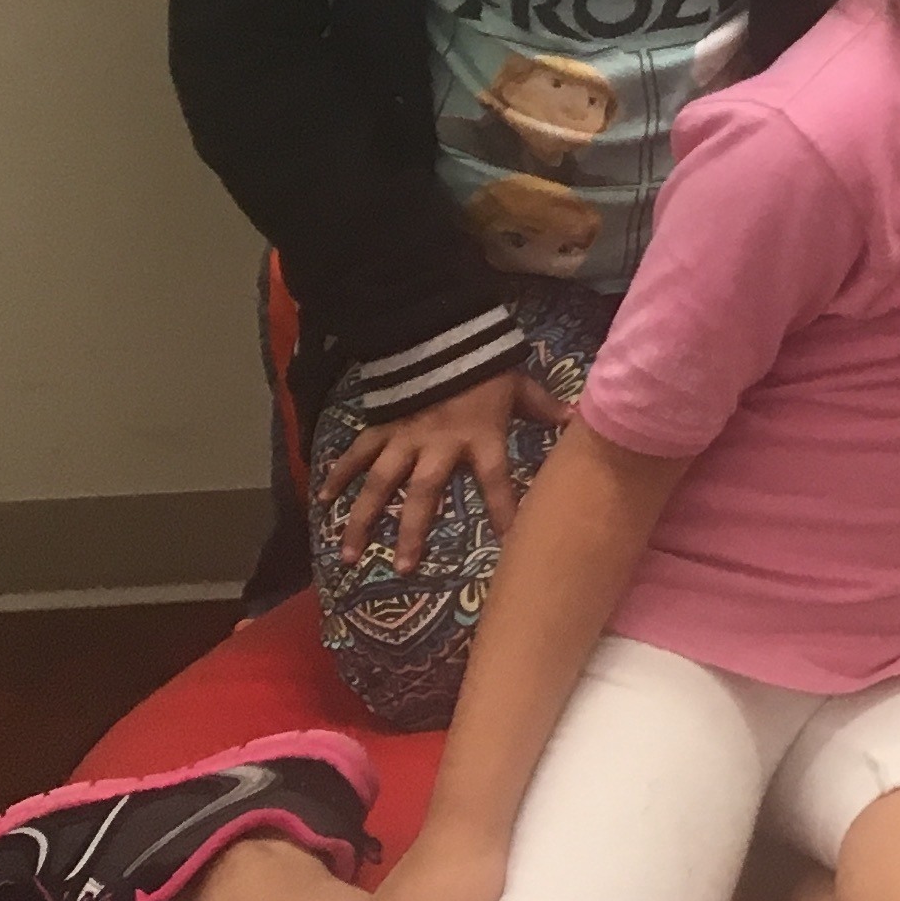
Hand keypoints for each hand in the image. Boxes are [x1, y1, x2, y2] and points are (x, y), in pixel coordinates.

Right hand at [320, 367, 569, 571]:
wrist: (443, 332)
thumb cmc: (486, 366)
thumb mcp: (519, 385)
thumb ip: (542, 407)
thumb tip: (577, 419)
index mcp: (478, 438)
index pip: (496, 480)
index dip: (504, 509)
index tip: (509, 542)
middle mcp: (438, 445)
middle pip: (423, 494)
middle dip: (411, 532)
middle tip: (403, 568)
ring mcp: (405, 438)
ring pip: (379, 483)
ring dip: (362, 518)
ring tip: (347, 554)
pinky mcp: (382, 426)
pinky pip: (357, 453)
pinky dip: (338, 473)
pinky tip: (322, 498)